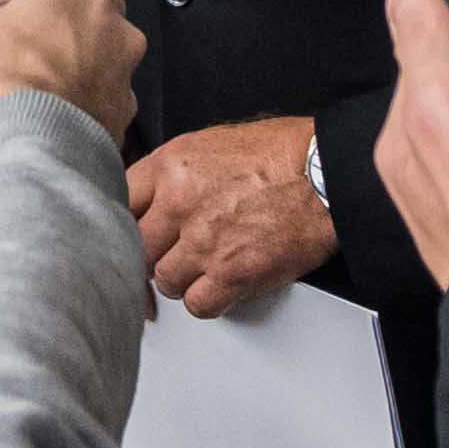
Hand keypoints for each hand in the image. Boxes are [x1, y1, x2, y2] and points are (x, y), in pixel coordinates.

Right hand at [0, 0, 139, 138]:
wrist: (29, 145)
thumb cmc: (6, 81)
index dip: (29, 9)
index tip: (9, 25)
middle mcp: (118, 34)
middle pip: (82, 31)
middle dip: (53, 45)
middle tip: (16, 61)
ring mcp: (125, 81)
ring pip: (92, 74)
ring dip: (65, 82)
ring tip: (26, 98)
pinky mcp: (121, 123)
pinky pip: (94, 113)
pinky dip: (73, 117)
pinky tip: (42, 122)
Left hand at [131, 112, 340, 316]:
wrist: (328, 173)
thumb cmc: (284, 153)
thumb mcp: (213, 143)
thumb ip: (175, 171)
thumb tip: (153, 196)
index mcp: (172, 165)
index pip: (121, 200)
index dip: (127, 219)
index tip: (134, 230)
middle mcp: (180, 203)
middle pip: (137, 245)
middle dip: (155, 251)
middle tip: (172, 252)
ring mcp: (204, 242)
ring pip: (165, 280)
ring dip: (182, 278)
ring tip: (205, 264)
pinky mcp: (232, 274)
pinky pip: (197, 304)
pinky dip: (208, 299)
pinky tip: (221, 284)